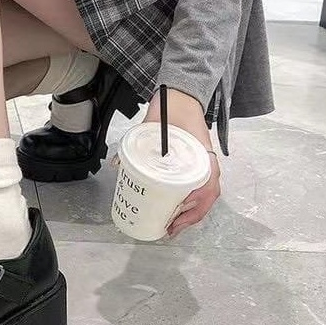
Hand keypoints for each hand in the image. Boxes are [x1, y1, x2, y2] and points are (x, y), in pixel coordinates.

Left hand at [143, 88, 220, 236]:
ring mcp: (204, 164)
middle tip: (169, 229)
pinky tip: (177, 212)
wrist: (181, 94)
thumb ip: (136, 143)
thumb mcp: (152, 124)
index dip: (195, 206)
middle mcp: (207, 162)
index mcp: (201, 154)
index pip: (207, 186)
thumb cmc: (171, 109)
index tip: (176, 215)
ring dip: (191, 214)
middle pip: (207, 197)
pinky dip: (192, 203)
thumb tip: (118, 165)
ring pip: (206, 195)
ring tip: (172, 226)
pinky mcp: (198, 164)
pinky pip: (200, 188)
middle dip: (190, 218)